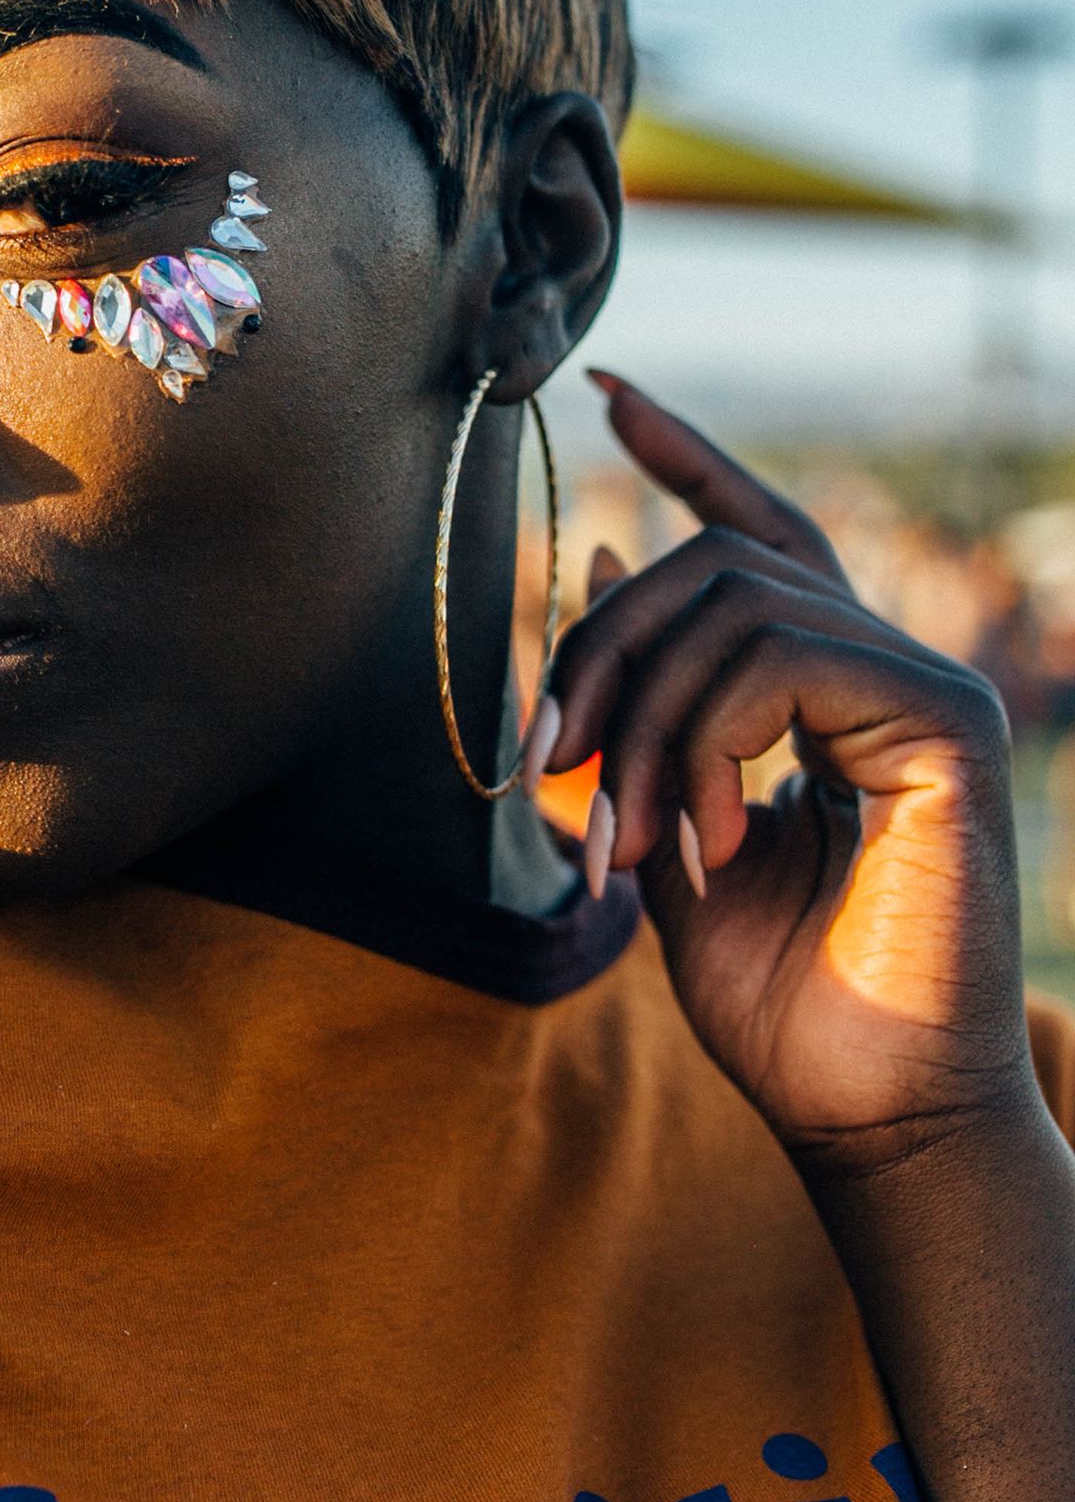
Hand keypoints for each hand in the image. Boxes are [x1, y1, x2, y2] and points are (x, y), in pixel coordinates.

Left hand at [539, 372, 1030, 1172]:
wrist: (865, 1110)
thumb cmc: (781, 1000)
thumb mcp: (670, 835)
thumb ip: (644, 714)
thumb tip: (602, 562)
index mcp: (827, 690)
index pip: (760, 535)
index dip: (689, 456)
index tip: (608, 391)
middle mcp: (885, 669)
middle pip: (713, 567)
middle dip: (602, 653)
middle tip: (556, 772)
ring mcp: (925, 689)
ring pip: (733, 605)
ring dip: (642, 725)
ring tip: (629, 843)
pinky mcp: (946, 723)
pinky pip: (780, 659)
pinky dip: (706, 744)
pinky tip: (708, 843)